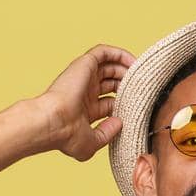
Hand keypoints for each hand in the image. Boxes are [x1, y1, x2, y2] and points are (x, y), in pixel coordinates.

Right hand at [37, 44, 135, 161]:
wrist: (53, 122)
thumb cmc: (66, 136)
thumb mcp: (91, 143)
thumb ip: (107, 134)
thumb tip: (119, 122)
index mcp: (85, 109)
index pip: (109, 102)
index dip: (124, 103)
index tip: (138, 108)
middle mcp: (84, 91)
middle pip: (111, 82)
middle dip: (127, 85)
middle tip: (143, 89)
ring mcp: (84, 77)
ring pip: (109, 65)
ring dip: (126, 68)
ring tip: (141, 74)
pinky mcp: (84, 65)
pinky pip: (104, 52)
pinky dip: (120, 54)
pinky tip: (133, 62)